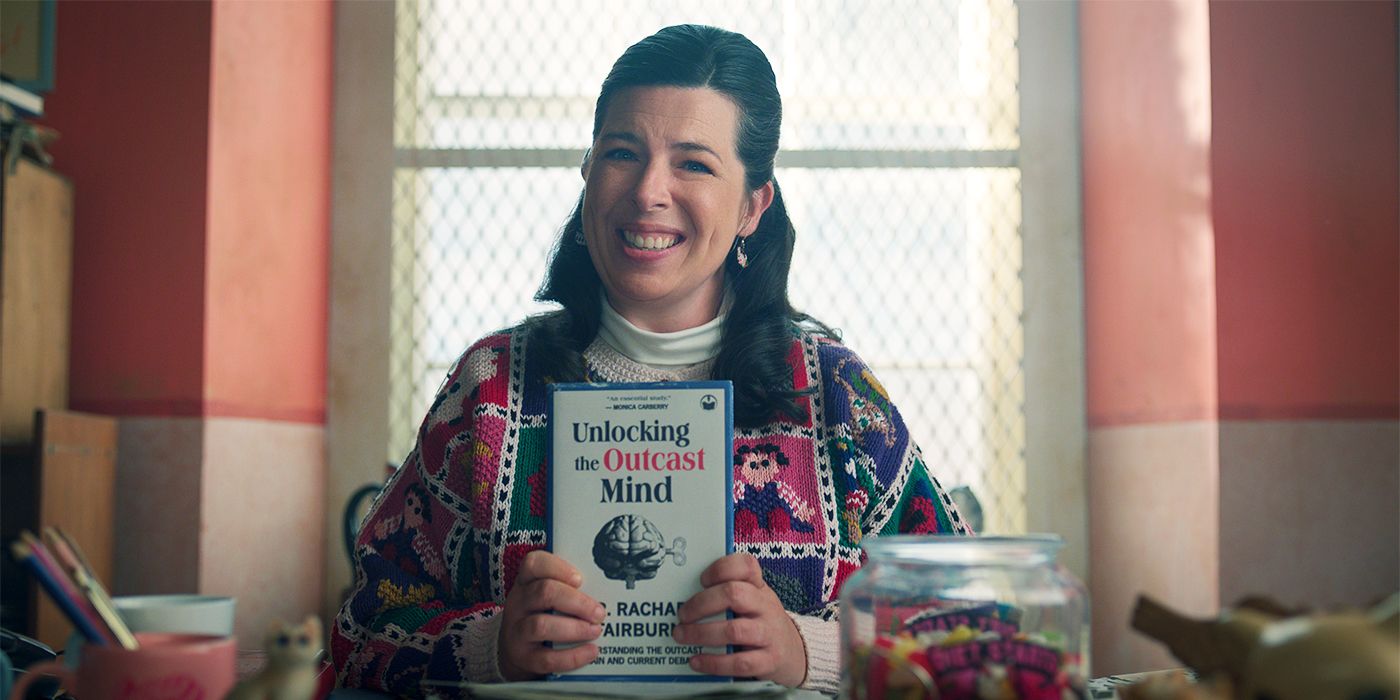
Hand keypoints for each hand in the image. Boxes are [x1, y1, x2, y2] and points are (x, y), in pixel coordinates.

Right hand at [497, 550, 605, 679]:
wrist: (515, 649)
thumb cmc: (540, 615)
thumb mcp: (547, 597)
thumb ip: (569, 590)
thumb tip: (604, 594)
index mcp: (526, 582)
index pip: (534, 564)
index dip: (557, 568)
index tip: (580, 579)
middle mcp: (518, 603)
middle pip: (544, 592)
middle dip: (577, 602)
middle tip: (599, 612)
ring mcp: (517, 631)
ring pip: (541, 625)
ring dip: (574, 628)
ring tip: (595, 630)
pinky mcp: (524, 657)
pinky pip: (547, 658)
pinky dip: (572, 656)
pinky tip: (590, 651)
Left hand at [672, 553, 806, 686]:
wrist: (795, 652)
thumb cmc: (762, 622)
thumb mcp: (753, 600)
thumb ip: (727, 593)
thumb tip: (685, 596)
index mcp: (759, 587)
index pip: (746, 565)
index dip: (720, 569)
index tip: (702, 580)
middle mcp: (766, 607)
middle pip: (733, 594)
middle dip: (701, 604)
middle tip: (683, 614)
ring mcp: (769, 634)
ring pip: (734, 630)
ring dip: (701, 633)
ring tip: (682, 636)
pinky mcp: (769, 661)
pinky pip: (739, 663)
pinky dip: (713, 663)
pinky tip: (696, 660)